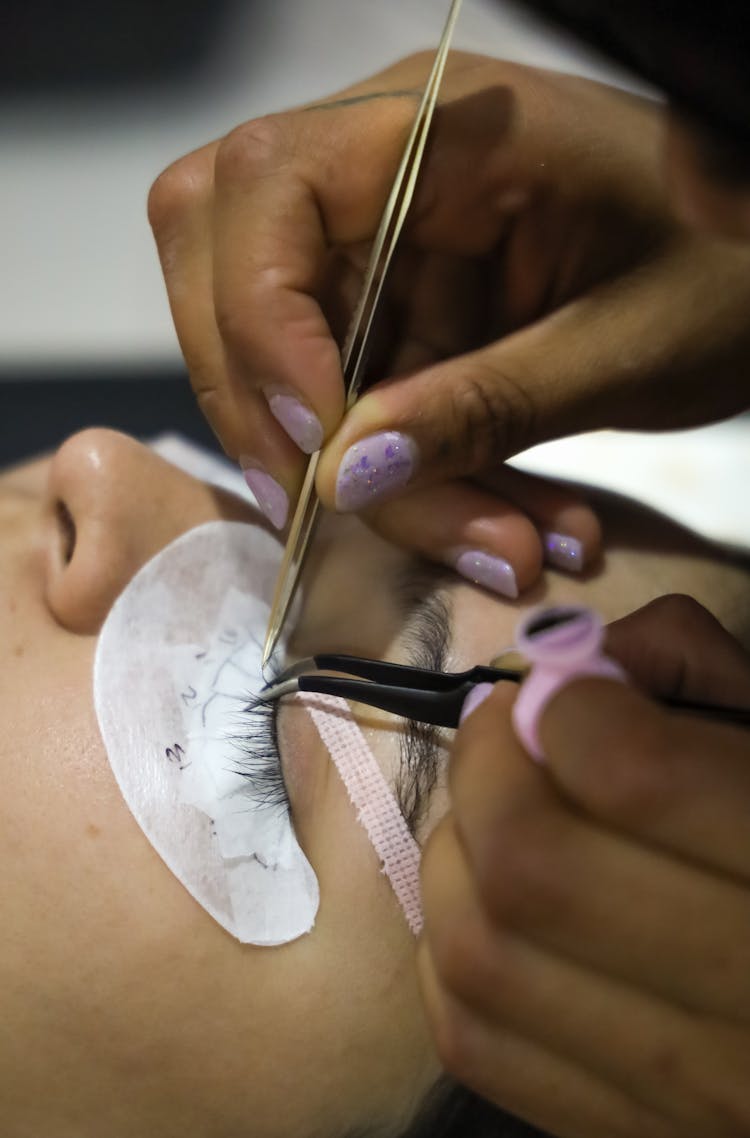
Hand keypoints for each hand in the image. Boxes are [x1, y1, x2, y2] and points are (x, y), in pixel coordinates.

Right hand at [148, 53, 749, 587]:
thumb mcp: (628, 341)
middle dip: (266, 410)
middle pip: (229, 270)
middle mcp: (385, 171)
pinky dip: (422, 484)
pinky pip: (362, 406)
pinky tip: (510, 524)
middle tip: (329, 515)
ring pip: (295, 366)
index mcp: (441, 126)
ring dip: (376, 481)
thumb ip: (485, 404)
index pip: (265, 190)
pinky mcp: (406, 312)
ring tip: (503, 549)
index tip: (322, 444)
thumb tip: (347, 477)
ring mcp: (388, 245)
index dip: (260, 324)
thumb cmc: (738, 262)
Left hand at [417, 595, 749, 1136]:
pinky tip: (494, 904)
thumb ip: (681, 666)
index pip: (629, 773)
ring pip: (478, 952)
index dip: (566, 705)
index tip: (563, 692)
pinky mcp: (621, 1131)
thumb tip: (552, 665)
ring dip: (457, 853)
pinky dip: (449, 949)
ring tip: (496, 816)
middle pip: (529, 866)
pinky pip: (468, 1035)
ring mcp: (683, 1100)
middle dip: (488, 768)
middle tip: (506, 734)